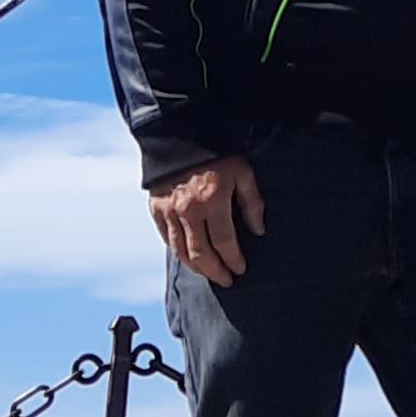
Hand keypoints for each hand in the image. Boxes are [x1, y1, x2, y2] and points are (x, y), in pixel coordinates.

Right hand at [149, 154, 265, 286]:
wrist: (182, 136)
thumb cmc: (218, 154)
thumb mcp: (243, 172)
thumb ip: (252, 202)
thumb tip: (258, 230)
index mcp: (212, 201)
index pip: (224, 242)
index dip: (233, 260)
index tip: (240, 269)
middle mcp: (188, 210)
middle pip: (201, 254)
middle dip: (215, 271)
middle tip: (226, 280)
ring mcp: (170, 211)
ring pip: (181, 252)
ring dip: (197, 268)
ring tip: (210, 274)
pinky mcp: (156, 209)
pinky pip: (167, 239)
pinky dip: (178, 253)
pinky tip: (189, 258)